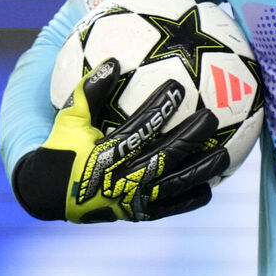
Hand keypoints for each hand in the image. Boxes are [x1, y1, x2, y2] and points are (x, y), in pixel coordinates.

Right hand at [11, 59, 229, 221]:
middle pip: (164, 156)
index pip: (138, 128)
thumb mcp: (70, 119)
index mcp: (105, 156)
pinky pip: (170, 207)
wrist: (50, 194)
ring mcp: (132, 201)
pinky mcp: (138, 215)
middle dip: (190, 137)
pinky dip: (190, 198)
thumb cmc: (64, 147)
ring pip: (174, 185)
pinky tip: (210, 187)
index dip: (159, 109)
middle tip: (212, 117)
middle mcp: (121, 181)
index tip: (178, 87)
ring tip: (225, 154)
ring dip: (201, 169)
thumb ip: (89, 91)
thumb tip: (111, 60)